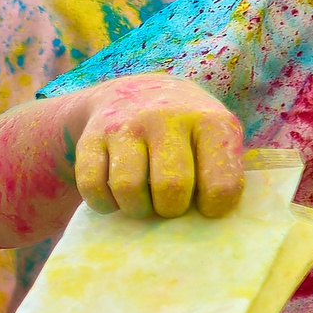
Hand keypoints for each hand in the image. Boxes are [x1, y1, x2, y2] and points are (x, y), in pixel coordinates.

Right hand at [72, 75, 245, 219]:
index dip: (214, 207)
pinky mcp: (91, 137)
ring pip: (128, 187)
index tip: (206, 206)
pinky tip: (114, 199)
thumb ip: (221, 172)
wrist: (136, 91)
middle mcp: (167, 118)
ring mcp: (126, 126)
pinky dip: (104, 203)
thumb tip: (203, 220)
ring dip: (137, 208)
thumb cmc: (187, 130)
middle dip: (170, 209)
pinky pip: (92, 185)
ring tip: (143, 203)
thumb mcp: (216, 137)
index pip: (221, 184)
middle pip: (171, 187)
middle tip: (169, 205)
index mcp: (210, 122)